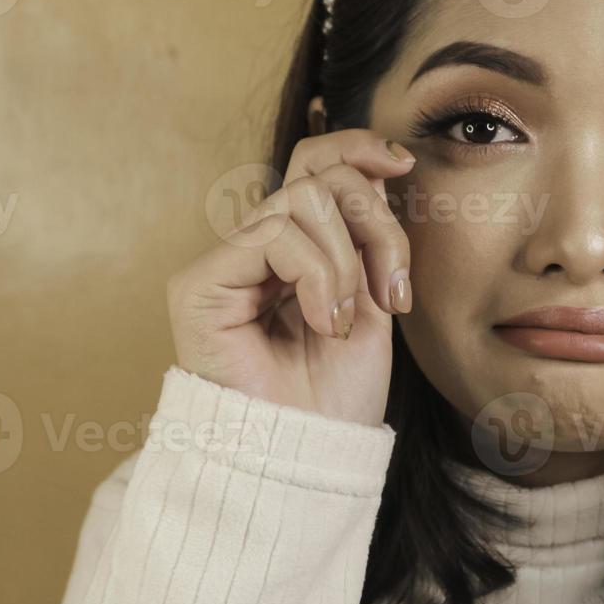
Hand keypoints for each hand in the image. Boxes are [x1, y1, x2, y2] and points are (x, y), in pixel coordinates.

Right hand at [166, 130, 415, 424]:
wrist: (310, 456)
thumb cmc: (340, 394)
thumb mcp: (374, 296)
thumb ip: (369, 232)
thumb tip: (383, 163)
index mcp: (298, 247)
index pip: (316, 163)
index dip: (357, 148)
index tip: (404, 166)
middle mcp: (256, 247)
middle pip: (321, 175)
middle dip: (377, 226)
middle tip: (392, 291)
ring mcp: (225, 264)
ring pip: (303, 199)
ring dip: (348, 261)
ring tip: (347, 319)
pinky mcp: (199, 284)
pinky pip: (274, 235)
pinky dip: (317, 276)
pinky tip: (322, 321)